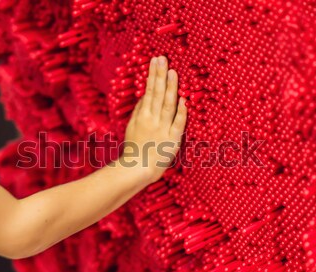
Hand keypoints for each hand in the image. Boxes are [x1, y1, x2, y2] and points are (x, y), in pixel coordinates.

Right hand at [121, 56, 186, 182]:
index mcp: (143, 116)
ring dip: (171, 88)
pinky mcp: (173, 139)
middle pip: (157, 94)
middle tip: (162, 58)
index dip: (153, 75)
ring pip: (168, 105)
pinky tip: (184, 100)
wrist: (138, 169)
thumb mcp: (131, 127)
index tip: (156, 60)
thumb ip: (139, 110)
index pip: (149, 91)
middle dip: (160, 75)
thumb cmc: (134, 148)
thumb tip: (145, 95)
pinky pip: (178, 124)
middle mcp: (153, 120)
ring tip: (173, 72)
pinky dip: (181, 112)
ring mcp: (163, 129)